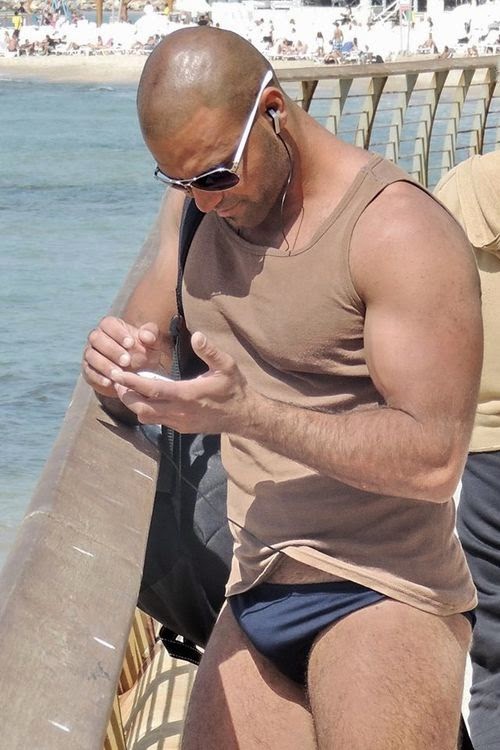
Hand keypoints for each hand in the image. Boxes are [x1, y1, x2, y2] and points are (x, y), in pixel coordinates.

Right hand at [82, 316, 161, 396]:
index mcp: (111, 326)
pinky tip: (109, 382)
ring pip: (91, 355)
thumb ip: (152, 335)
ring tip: (119, 374)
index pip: (108, 323)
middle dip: (112, 349)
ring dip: (104, 365)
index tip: (131, 343)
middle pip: (96, 338)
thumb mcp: (152, 343)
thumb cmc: (143, 352)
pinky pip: (89, 372)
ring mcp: (90, 353)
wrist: (136, 373)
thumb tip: (146, 336)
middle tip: (127, 361)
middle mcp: (97, 337)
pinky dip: (98, 377)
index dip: (118, 332)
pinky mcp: (88, 369)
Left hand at [112, 332, 254, 433]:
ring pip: (147, 418)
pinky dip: (145, 410)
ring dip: (134, 404)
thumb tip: (196, 335)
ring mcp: (180, 422)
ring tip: (125, 389)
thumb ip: (210, 351)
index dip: (132, 383)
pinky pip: (157, 421)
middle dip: (126, 395)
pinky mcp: (181, 428)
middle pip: (142, 408)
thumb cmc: (234, 389)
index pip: (153, 390)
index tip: (118, 374)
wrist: (244, 416)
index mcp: (188, 394)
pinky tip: (144, 398)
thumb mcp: (227, 366)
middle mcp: (180, 412)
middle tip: (116, 380)